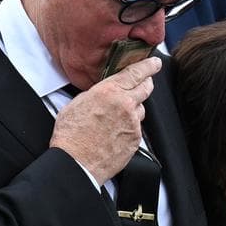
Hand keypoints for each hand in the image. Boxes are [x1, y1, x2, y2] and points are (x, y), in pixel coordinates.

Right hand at [50, 56, 160, 183]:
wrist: (76, 162)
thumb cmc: (71, 136)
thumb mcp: (77, 103)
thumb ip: (95, 94)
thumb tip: (103, 93)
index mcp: (109, 91)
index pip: (135, 73)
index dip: (148, 66)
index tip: (154, 63)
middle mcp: (125, 105)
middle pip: (146, 88)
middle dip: (147, 83)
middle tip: (145, 81)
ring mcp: (132, 123)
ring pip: (141, 110)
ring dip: (134, 109)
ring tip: (118, 117)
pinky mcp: (135, 139)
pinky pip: (136, 128)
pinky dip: (129, 128)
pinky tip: (116, 133)